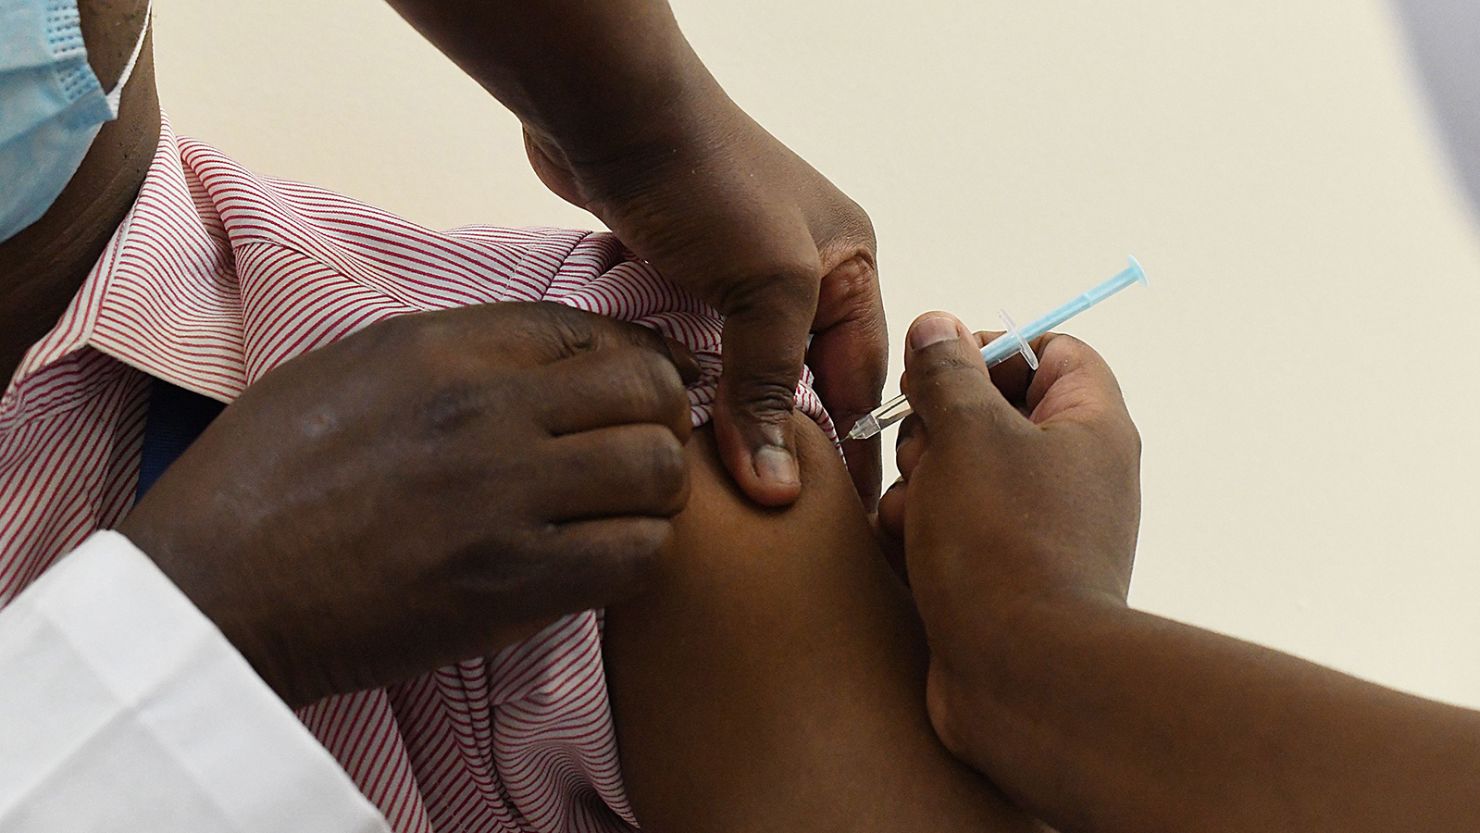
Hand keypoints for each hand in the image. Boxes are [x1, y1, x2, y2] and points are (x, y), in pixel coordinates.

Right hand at [118, 301, 695, 706]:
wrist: (211, 590)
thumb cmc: (260, 481)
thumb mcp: (342, 372)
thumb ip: (444, 352)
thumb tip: (530, 356)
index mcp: (440, 349)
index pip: (589, 331)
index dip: (638, 357)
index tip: (651, 383)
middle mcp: (485, 410)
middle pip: (645, 391)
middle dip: (660, 419)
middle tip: (641, 452)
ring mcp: (504, 495)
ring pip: (656, 471)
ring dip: (655, 493)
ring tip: (624, 511)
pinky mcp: (512, 581)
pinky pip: (635, 556)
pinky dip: (636, 557)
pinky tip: (599, 562)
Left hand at [524, 93, 885, 508]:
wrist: (608, 107)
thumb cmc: (705, 178)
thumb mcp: (766, 283)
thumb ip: (769, 384)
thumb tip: (776, 491)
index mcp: (849, 268)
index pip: (862, 381)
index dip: (852, 449)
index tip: (846, 524)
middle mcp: (800, 274)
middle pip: (804, 382)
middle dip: (789, 443)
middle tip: (776, 524)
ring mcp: (735, 275)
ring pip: (744, 373)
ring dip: (731, 423)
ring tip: (723, 499)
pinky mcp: (678, 276)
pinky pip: (695, 353)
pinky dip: (687, 392)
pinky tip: (671, 439)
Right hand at [876, 312, 1139, 744]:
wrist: (1024, 676)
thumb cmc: (1006, 547)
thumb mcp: (968, 435)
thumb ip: (948, 372)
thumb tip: (938, 326)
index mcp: (1090, 425)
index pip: (1051, 350)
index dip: (990, 347)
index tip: (938, 368)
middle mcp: (1075, 472)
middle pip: (992, 409)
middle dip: (938, 424)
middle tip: (922, 450)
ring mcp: (1040, 525)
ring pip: (960, 470)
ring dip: (919, 481)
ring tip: (915, 513)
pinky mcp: (1005, 572)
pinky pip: (953, 525)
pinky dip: (923, 529)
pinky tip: (908, 549)